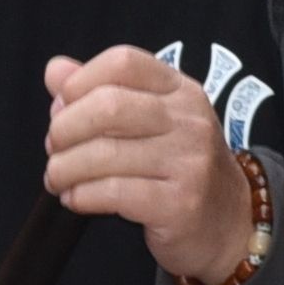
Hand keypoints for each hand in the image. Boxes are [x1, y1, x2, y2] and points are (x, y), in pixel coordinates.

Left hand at [49, 48, 253, 284]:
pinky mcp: (180, 203)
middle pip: (108, 105)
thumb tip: (55, 71)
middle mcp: (190, 120)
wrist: (228, 222)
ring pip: (103, 154)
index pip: (123, 62)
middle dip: (64, 129)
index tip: (62, 107)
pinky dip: (81, 196)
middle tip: (55, 149)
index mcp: (181, 91)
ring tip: (59, 179)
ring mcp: (189, 162)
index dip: (79, 82)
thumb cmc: (178, 168)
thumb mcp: (150, 122)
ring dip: (64, 169)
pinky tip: (76, 199)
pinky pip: (112, 192)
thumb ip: (100, 92)